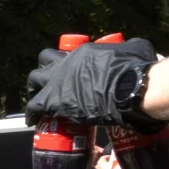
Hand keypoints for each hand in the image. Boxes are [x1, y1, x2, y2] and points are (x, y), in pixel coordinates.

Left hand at [23, 36, 157, 130]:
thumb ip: (128, 46)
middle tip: (49, 84)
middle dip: (44, 72)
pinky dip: (32, 114)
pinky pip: (34, 107)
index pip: (67, 55)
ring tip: (37, 103)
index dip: (68, 64)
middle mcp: (65, 64)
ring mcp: (58, 82)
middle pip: (43, 63)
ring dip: (34, 91)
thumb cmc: (136, 68)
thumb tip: (133, 46)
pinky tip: (33, 121)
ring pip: (34, 82)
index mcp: (82, 52)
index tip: (72, 73)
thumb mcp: (135, 47)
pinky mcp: (55, 102)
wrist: (131, 89)